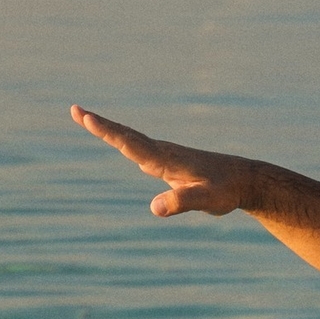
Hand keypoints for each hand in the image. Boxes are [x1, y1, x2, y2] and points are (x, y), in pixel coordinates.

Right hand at [71, 107, 254, 217]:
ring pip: (132, 140)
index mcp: (167, 159)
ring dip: (109, 129)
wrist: (245, 179)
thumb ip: (183, 202)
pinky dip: (124, 140)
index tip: (87, 117)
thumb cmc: (227, 191)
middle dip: (100, 124)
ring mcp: (165, 155)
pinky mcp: (169, 162)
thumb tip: (154, 208)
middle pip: (126, 136)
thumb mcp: (208, 200)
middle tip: (75, 110)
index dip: (108, 132)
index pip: (131, 145)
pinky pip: (140, 148)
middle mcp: (163, 153)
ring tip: (87, 119)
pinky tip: (120, 140)